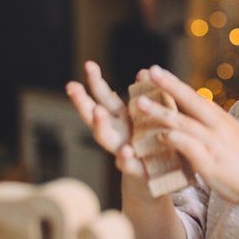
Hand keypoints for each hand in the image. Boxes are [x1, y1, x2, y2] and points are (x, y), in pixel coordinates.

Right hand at [65, 61, 146, 177]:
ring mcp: (122, 150)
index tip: (88, 65)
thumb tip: (143, 71)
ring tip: (97, 111)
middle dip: (82, 101)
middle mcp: (116, 132)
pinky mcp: (136, 168)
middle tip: (71, 86)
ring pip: (104, 138)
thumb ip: (147, 94)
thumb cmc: (157, 138)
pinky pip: (128, 164)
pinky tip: (126, 151)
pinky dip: (125, 159)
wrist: (167, 174)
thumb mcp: (154, 113)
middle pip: (93, 115)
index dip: (95, 81)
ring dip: (99, 125)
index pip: (103, 96)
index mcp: (120, 117)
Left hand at [137, 65, 238, 205]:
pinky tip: (159, 135)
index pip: (195, 96)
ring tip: (140, 103)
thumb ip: (211, 126)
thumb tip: (195, 116)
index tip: (157, 71)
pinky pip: (189, 146)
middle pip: (190, 101)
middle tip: (151, 71)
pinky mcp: (210, 162)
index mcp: (220, 119)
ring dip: (161, 111)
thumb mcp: (229, 136)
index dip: (175, 84)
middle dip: (169, 85)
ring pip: (184, 122)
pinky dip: (174, 139)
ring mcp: (213, 143)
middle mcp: (217, 126)